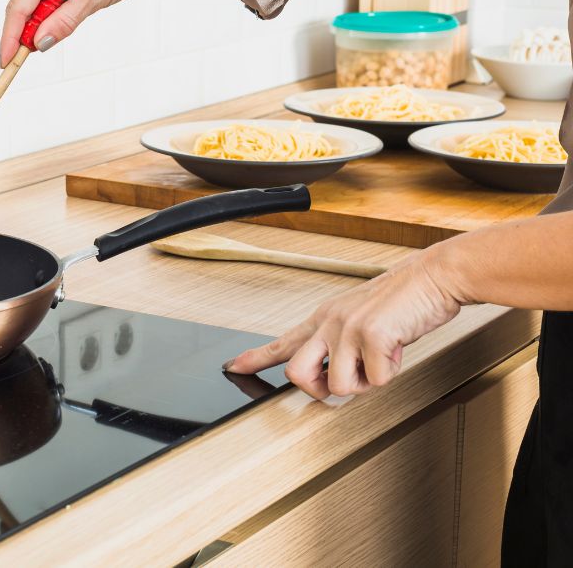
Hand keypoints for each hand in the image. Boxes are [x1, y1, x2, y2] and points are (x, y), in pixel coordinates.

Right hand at [0, 0, 153, 66]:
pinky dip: (53, 15)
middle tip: (34, 56)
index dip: (10, 38)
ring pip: (36, 6)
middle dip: (27, 34)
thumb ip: (64, 22)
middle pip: (23, 9)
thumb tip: (41, 42)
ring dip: (45, 24)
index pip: (18, 8)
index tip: (6, 62)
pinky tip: (67, 17)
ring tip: (70, 24)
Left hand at [224, 252, 463, 399]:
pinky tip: (397, 350)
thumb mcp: (360, 317)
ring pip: (338, 386)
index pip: (283, 342)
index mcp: (325, 318)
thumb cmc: (403, 301)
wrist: (435, 277)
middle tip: (340, 384)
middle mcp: (330, 322)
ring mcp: (349, 328)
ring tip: (380, 361)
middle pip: (297, 374)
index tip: (233, 367)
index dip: (255, 358)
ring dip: (364, 384)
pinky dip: (391, 373)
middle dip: (317, 390)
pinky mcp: (373, 335)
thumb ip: (340, 343)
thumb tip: (331, 375)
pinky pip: (376, 379)